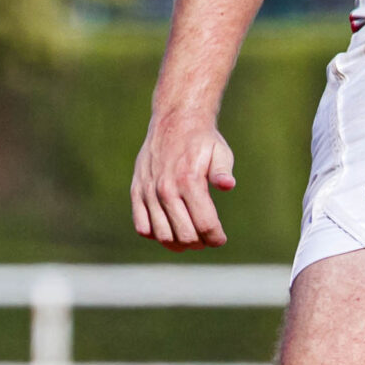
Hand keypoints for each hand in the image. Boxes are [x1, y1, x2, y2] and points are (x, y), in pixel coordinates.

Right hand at [130, 112, 236, 249]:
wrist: (174, 121)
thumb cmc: (201, 140)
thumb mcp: (220, 152)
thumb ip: (223, 171)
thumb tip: (227, 185)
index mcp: (188, 181)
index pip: (204, 225)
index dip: (215, 237)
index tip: (220, 239)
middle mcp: (166, 189)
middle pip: (184, 235)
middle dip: (200, 242)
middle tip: (207, 238)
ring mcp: (148, 191)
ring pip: (162, 235)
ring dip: (178, 243)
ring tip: (190, 238)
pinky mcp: (136, 192)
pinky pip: (142, 226)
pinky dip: (156, 234)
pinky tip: (169, 228)